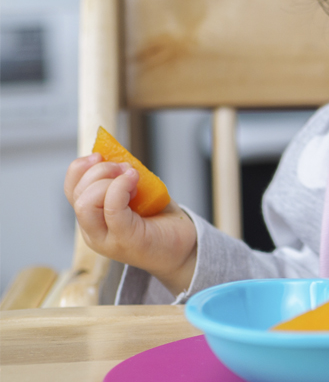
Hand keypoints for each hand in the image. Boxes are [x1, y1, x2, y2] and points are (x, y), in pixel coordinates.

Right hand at [64, 153, 197, 295]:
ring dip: (107, 180)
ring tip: (131, 176)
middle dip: (99, 171)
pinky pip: (112, 210)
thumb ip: (122, 179)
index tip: (99, 154)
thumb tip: (115, 154)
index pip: (71, 191)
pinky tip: (134, 181)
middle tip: (125, 168)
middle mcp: (94, 232)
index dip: (79, 169)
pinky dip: (120, 188)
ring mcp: (107, 239)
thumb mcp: (138, 193)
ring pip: (85, 204)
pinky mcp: (126, 240)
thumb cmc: (161, 219)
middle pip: (76, 195)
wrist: (184, 247)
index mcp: (93, 219)